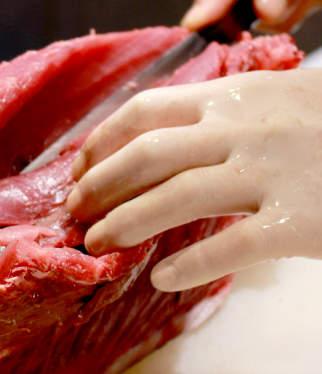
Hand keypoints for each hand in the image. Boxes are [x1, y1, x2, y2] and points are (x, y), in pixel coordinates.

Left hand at [67, 69, 321, 290]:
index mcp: (235, 95)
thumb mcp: (268, 102)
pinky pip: (234, 246)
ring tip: (99, 244)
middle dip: (100, 186)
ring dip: (127, 222)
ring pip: (179, 196)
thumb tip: (143, 146)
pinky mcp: (303, 220)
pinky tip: (161, 278)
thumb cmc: (321, 128)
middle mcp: (248, 128)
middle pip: (149, 155)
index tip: (78, 170)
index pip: (146, 111)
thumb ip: (214, 115)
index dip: (100, 142)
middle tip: (75, 213)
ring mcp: (276, 172)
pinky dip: (190, 264)